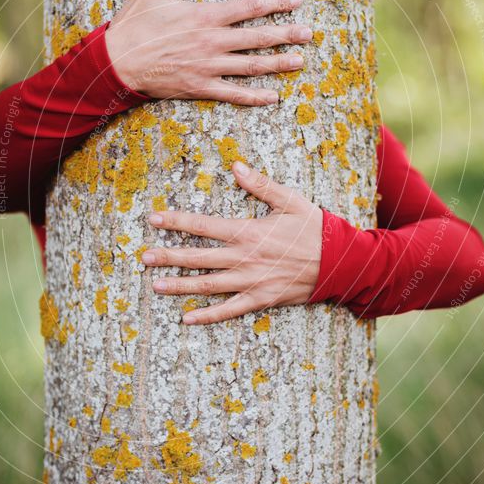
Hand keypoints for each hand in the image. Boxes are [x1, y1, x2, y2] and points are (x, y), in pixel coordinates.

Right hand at [105, 0, 312, 105]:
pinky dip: (254, 97)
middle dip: (286, 34)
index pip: (249, 6)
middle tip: (309, 34)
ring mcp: (208, 67)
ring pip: (252, 66)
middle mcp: (212, 42)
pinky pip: (233, 94)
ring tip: (299, 62)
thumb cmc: (133, 25)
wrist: (115, 63)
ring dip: (278, 64)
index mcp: (205, 15)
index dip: (276, 2)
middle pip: (258, 37)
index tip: (296, 0)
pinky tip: (272, 97)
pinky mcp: (200, 88)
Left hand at [141, 161, 322, 324]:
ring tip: (156, 286)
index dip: (176, 221)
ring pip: (208, 285)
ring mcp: (251, 281)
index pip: (203, 225)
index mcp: (247, 231)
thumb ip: (260, 185)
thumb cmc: (314, 229)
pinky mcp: (260, 299)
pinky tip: (187, 318)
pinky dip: (208, 315)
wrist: (339, 262)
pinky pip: (229, 310)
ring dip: (180, 286)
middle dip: (169, 256)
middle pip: (198, 258)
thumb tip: (236, 166)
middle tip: (144, 257)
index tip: (154, 219)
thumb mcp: (290, 200)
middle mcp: (244, 258)